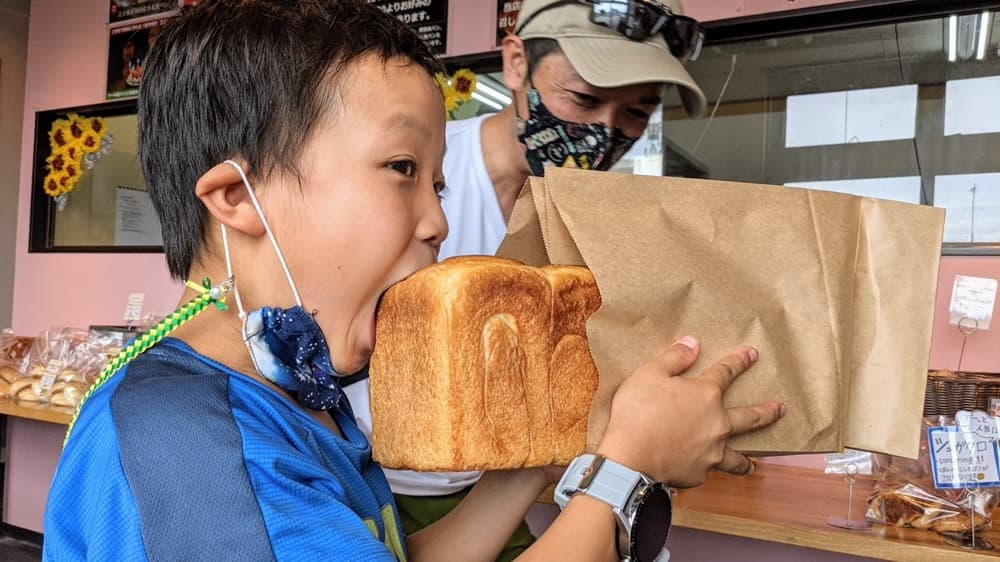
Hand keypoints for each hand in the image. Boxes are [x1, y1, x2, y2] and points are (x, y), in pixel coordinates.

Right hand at [595, 336, 784, 487]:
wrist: (630, 458)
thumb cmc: (637, 412)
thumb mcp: (649, 374)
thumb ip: (674, 358)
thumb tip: (692, 343)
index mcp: (705, 394)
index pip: (727, 372)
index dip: (740, 361)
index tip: (752, 354)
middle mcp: (717, 423)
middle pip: (750, 417)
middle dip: (767, 411)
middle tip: (780, 408)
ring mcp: (712, 452)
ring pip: (738, 457)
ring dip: (747, 459)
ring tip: (753, 463)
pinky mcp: (699, 474)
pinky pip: (707, 470)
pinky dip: (706, 469)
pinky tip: (701, 470)